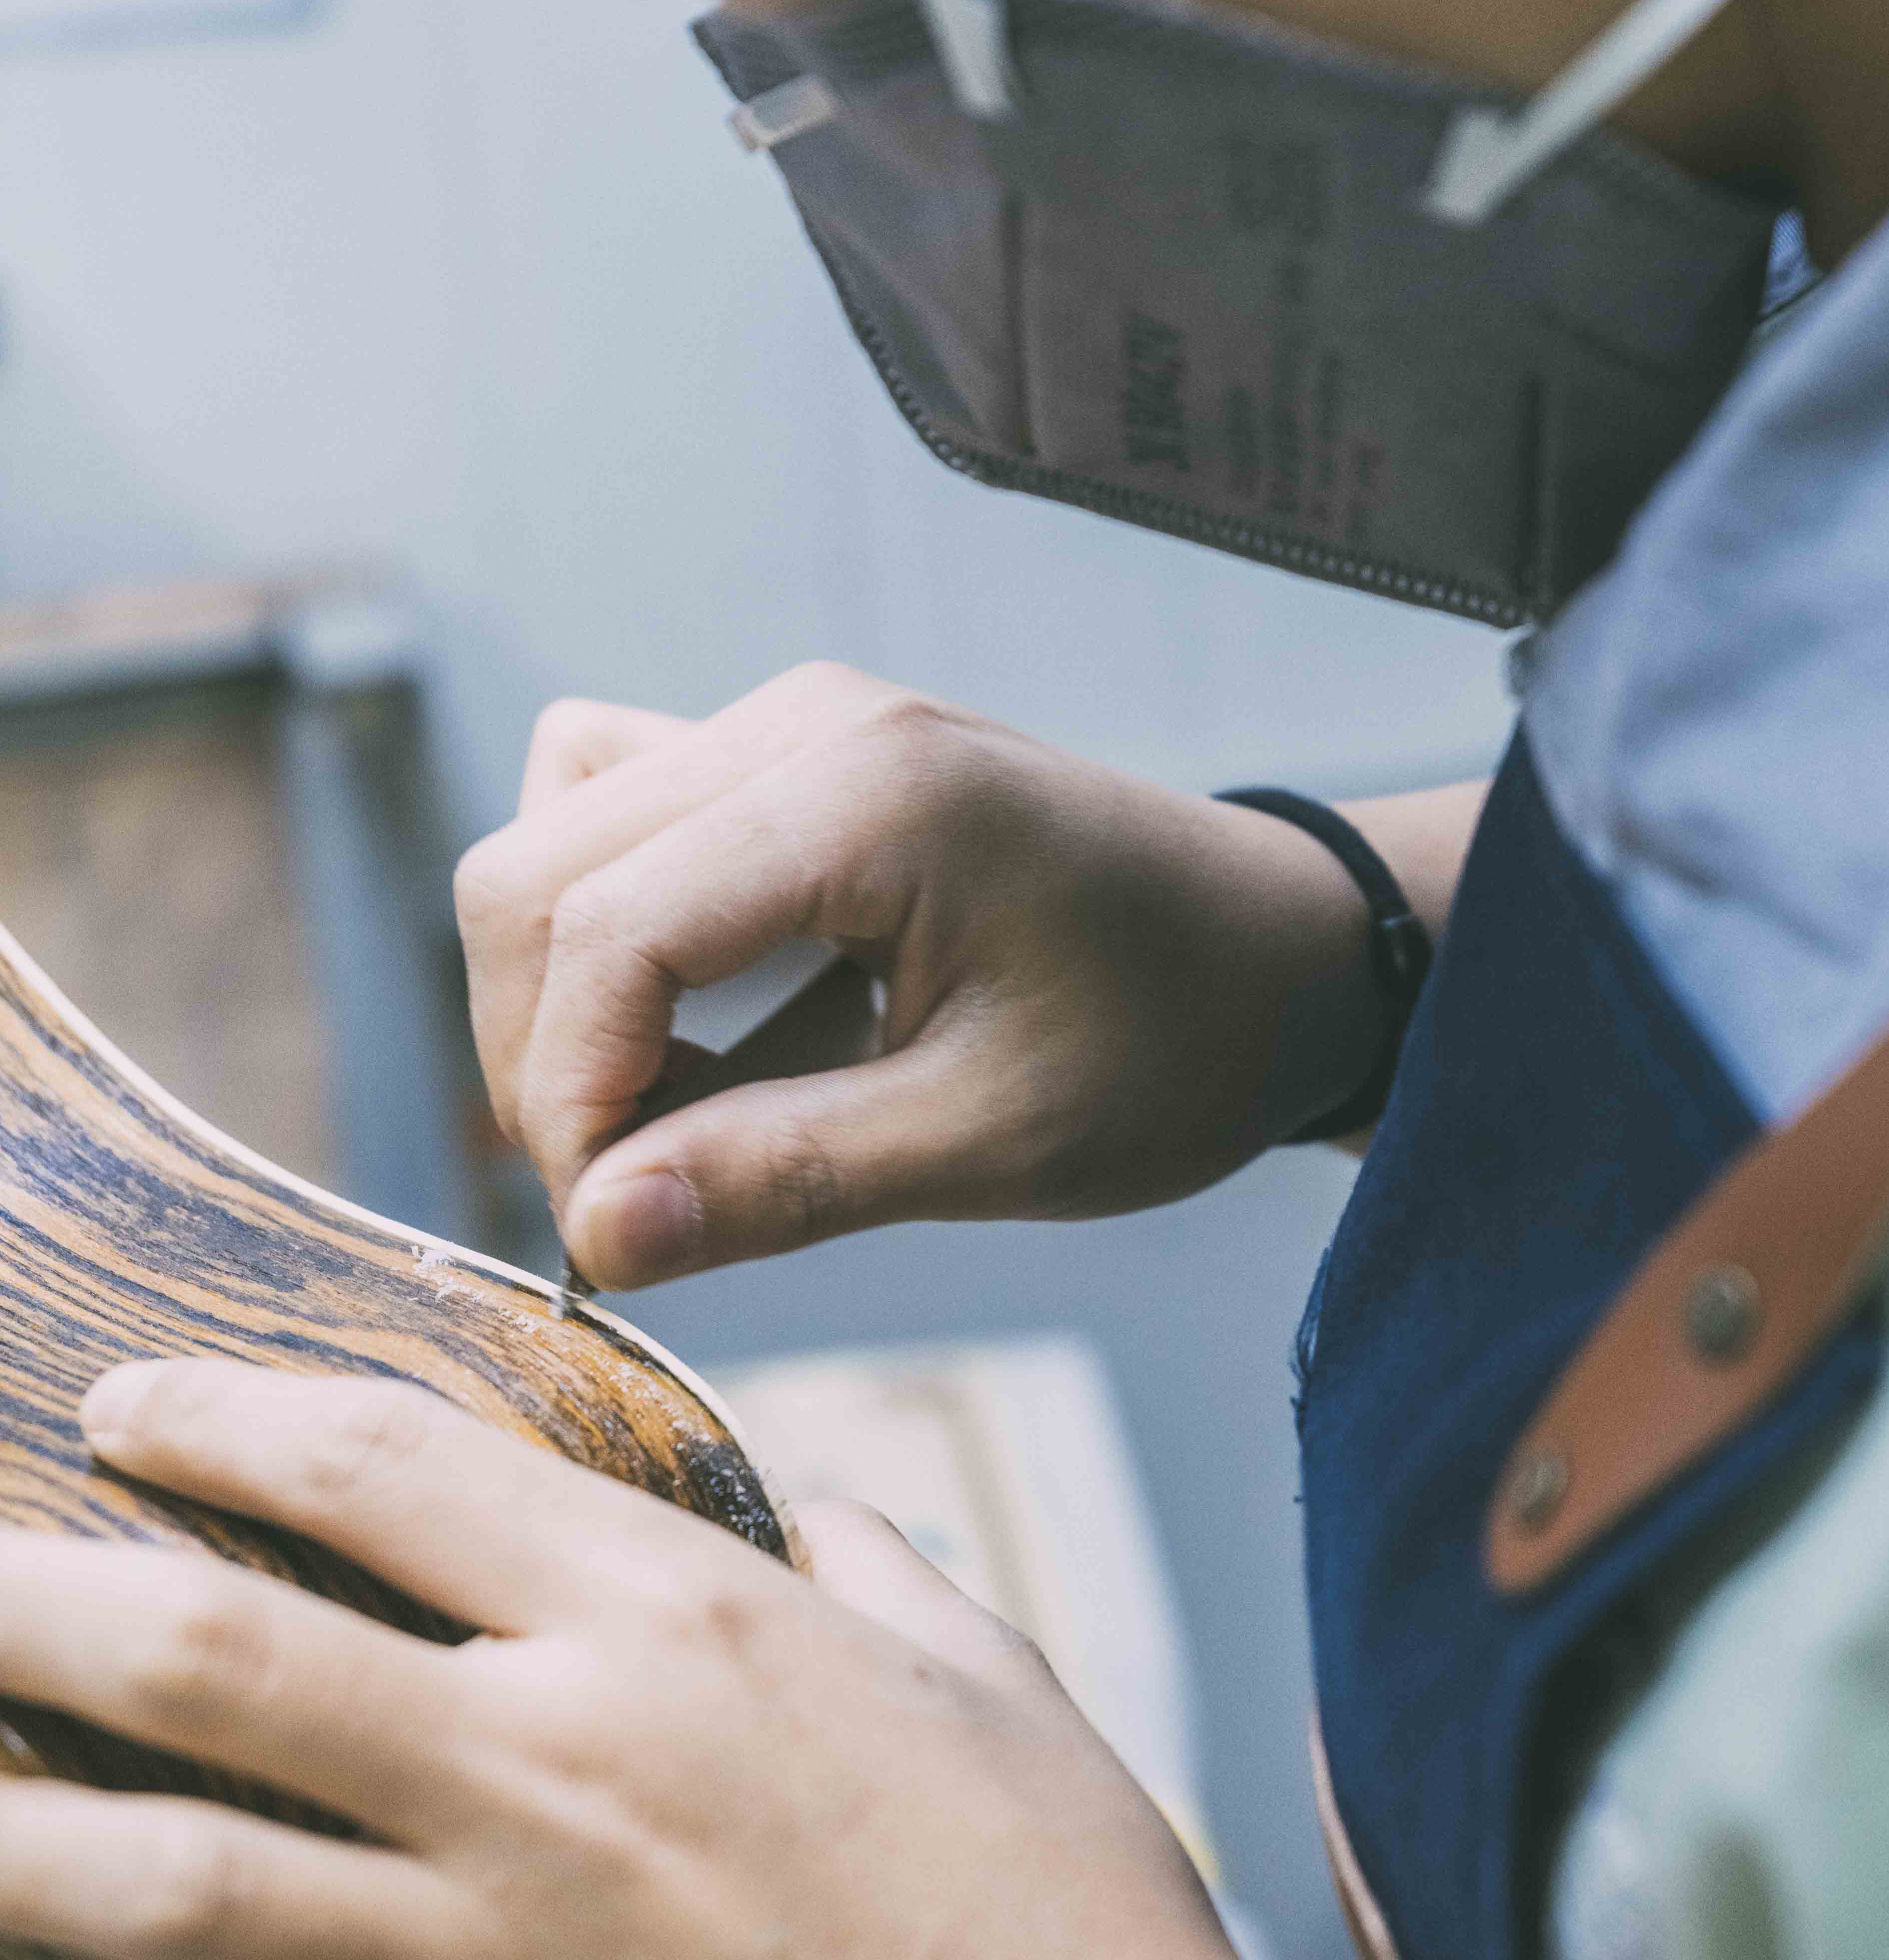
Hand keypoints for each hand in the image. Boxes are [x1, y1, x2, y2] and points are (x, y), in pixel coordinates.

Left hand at [0, 1358, 1262, 1959]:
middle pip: (209, 1655)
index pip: (379, 1469)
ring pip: (165, 1885)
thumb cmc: (1061, 1905)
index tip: (123, 1407)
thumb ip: (870, 1567)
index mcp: (669, 1629)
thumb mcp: (984, 1673)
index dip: (223, 1418)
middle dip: (29, 1598)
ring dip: (8, 1836)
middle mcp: (551, 1776)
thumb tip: (816, 1517)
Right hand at [455, 672, 1399, 1286]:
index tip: (617, 1234)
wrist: (1284, 955)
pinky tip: (708, 1045)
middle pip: (532, 874)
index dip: (568, 1101)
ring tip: (672, 1124)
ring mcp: (790, 725)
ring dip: (565, 1001)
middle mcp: (805, 722)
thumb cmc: (1180, 1040)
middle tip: (636, 1200)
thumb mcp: (999, 1139)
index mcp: (867, 793)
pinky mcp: (787, 760)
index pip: (600, 932)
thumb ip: (790, 1178)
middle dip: (542, 1058)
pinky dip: (613, 948)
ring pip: (548, 845)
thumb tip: (598, 1237)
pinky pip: (614, 828)